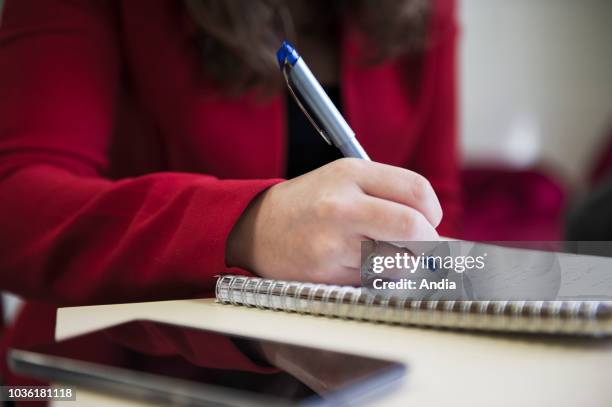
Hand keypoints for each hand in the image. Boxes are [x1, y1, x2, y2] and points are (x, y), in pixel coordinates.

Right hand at [226, 158, 441, 284]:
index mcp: (350, 174)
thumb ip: (393, 197)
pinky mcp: (325, 273)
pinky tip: (360, 265)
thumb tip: (444, 239)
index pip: (417, 191)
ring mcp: (332, 242)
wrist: (258, 228)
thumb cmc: (311, 203)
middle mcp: (341, 206)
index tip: (429, 220)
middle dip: (430, 243)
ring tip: (386, 255)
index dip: (433, 211)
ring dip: (404, 264)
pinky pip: (374, 282)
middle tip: (422, 246)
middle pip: (413, 228)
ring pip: (398, 262)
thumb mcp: (346, 181)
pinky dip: (379, 278)